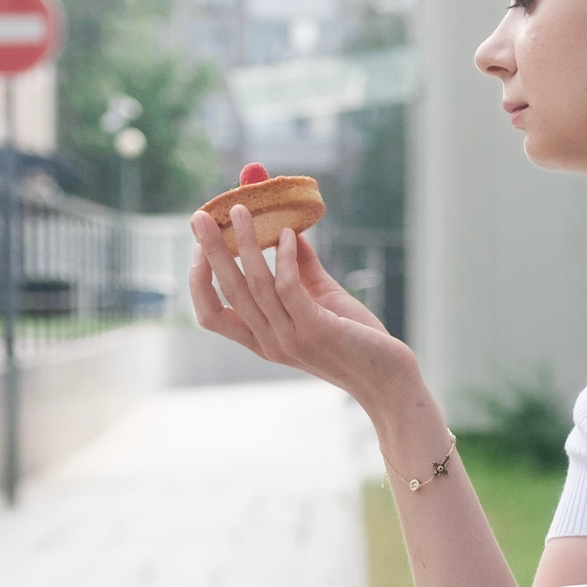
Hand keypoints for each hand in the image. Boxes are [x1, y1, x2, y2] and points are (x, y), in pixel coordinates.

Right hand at [188, 193, 410, 400]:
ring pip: (254, 284)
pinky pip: (288, 286)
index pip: (211, 315)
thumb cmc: (355, 339)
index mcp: (261, 340)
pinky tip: (287, 235)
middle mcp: (268, 343)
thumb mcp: (320, 300)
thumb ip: (299, 269)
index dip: (199, 282)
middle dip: (210, 251)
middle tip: (200, 216)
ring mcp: (289, 339)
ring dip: (245, 243)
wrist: (387, 376)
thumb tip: (285, 230)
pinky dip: (283, 257)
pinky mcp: (315, 330)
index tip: (200, 246)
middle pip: (226, 292)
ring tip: (243, 210)